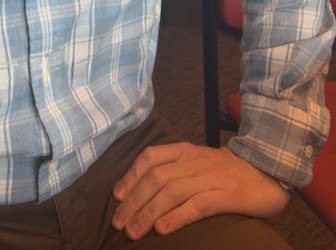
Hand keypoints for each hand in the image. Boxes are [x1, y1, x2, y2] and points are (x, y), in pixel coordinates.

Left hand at [111, 142, 289, 239]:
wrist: (266, 171)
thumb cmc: (226, 171)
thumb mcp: (197, 163)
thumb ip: (174, 170)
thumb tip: (141, 190)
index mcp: (184, 151)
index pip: (150, 157)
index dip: (130, 176)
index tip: (116, 196)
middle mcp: (193, 161)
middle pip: (156, 178)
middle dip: (134, 201)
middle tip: (118, 222)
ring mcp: (209, 177)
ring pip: (171, 192)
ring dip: (148, 212)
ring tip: (133, 231)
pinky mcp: (225, 195)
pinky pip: (196, 205)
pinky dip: (177, 217)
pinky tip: (162, 230)